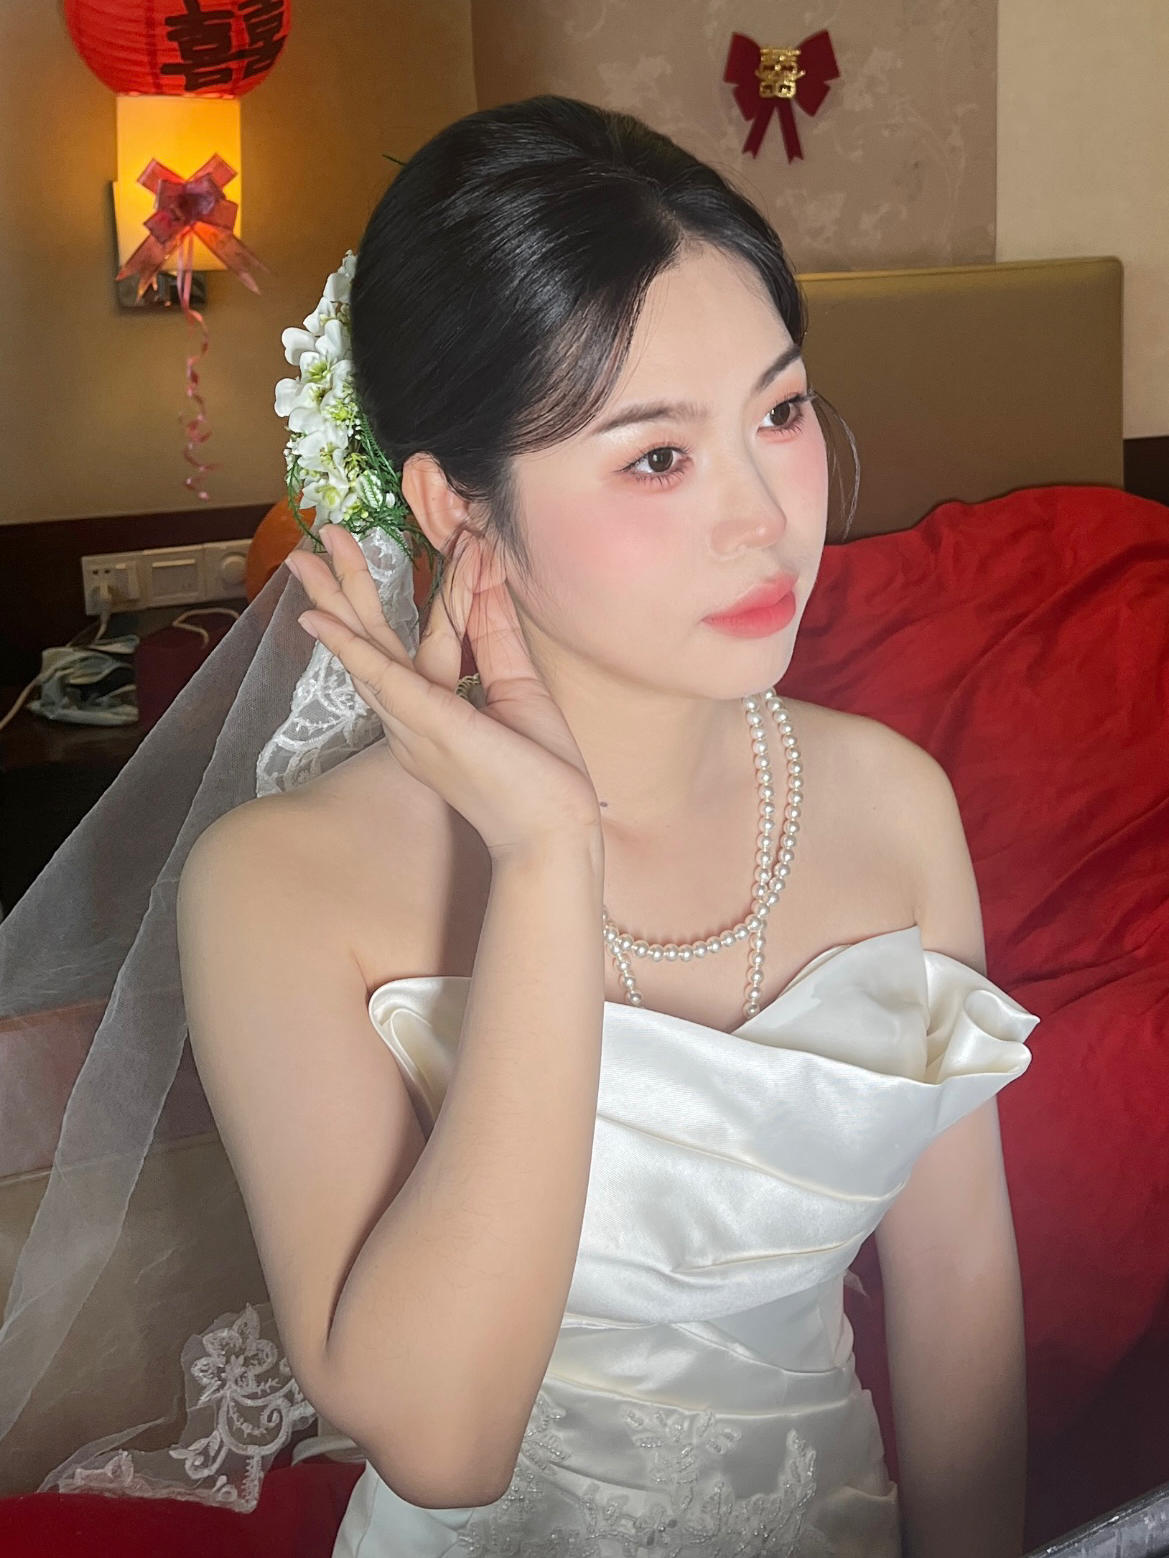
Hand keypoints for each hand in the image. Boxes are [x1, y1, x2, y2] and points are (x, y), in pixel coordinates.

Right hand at [285, 524, 601, 857]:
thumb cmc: (538, 774)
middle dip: (338, 591)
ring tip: (303, 558)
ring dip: (333, 600)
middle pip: (365, 643)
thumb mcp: (516, 687)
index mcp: (425, 713)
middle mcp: (406, 718)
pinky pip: (383, 676)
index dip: (399, 596)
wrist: (550, 831)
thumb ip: (494, 632)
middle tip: (310, 545)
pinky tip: (317, 618)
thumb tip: (486, 574)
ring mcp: (411, 722)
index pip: (401, 645)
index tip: (406, 551)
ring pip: (365, 649)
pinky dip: (349, 646)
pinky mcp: (426, 722)